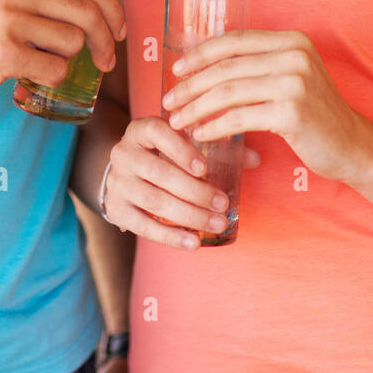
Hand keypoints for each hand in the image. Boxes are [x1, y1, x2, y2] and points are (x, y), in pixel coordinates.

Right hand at [0, 0, 125, 102]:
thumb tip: (94, 0)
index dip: (113, 8)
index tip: (120, 28)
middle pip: (88, 14)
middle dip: (107, 41)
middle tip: (106, 60)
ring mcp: (9, 20)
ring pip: (73, 44)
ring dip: (67, 60)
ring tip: (43, 61)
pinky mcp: (3, 54)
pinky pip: (55, 70)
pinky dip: (50, 77)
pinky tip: (30, 73)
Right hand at [103, 115, 260, 248]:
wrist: (125, 174)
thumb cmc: (164, 155)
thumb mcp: (183, 144)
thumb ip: (218, 148)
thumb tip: (256, 159)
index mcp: (141, 130)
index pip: (158, 133)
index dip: (181, 150)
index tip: (204, 168)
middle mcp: (124, 153)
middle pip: (159, 173)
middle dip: (195, 191)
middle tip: (223, 205)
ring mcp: (117, 182)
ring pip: (154, 200)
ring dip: (188, 215)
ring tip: (217, 223)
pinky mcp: (115, 209)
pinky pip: (143, 225)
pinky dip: (170, 236)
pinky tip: (193, 243)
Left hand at [163, 29, 372, 186]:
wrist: (353, 146)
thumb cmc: (314, 115)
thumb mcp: (292, 77)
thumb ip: (260, 65)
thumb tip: (204, 67)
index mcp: (292, 40)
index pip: (235, 40)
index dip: (200, 53)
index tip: (176, 70)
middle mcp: (294, 55)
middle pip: (227, 66)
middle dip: (191, 84)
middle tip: (168, 99)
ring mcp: (295, 83)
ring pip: (228, 91)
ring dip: (196, 107)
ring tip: (178, 120)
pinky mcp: (292, 112)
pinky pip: (239, 117)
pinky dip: (214, 126)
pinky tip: (201, 134)